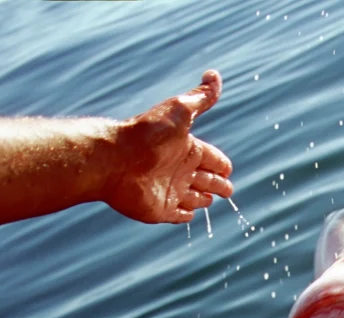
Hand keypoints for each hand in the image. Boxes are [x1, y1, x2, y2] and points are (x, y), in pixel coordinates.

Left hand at [105, 70, 233, 224]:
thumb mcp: (178, 110)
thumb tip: (214, 74)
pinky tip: (190, 215)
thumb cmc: (147, 134)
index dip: (222, 164)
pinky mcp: (161, 210)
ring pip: (194, 198)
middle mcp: (180, 170)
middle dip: (218, 184)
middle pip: (206, 180)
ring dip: (203, 199)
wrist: (115, 158)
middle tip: (227, 189)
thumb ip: (200, 98)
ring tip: (209, 199)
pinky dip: (186, 216)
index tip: (228, 169)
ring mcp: (170, 190)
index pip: (212, 159)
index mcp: (187, 148)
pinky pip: (177, 215)